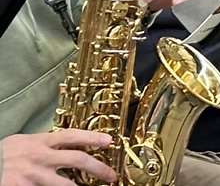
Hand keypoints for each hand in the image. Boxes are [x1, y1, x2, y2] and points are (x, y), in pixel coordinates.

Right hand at [0, 130, 115, 185]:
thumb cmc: (1, 155)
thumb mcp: (21, 141)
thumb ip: (41, 143)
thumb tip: (60, 143)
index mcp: (40, 142)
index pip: (72, 136)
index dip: (92, 137)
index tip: (109, 141)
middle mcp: (41, 158)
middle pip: (77, 159)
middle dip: (98, 167)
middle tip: (111, 175)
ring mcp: (35, 176)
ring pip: (66, 183)